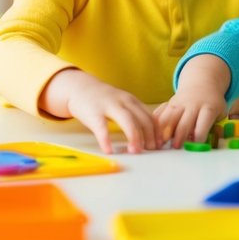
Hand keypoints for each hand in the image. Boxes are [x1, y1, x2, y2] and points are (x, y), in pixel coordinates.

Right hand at [45, 69, 160, 153]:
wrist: (79, 88)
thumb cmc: (103, 100)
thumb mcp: (122, 102)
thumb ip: (134, 114)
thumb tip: (150, 135)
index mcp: (132, 101)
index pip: (150, 116)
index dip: (157, 131)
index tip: (160, 144)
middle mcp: (123, 102)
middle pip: (142, 119)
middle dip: (149, 136)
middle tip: (151, 150)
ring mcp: (109, 106)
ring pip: (127, 121)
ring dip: (134, 137)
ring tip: (135, 151)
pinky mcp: (93, 113)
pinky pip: (102, 127)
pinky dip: (106, 140)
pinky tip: (109, 150)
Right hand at [154, 88, 226, 148]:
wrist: (202, 84)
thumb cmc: (212, 103)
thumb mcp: (220, 113)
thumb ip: (213, 127)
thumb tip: (203, 146)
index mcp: (208, 108)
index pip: (203, 124)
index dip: (199, 136)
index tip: (195, 146)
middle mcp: (192, 105)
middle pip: (184, 122)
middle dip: (180, 136)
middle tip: (176, 147)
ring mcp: (179, 103)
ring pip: (170, 117)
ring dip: (164, 131)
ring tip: (160, 143)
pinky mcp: (169, 103)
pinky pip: (161, 113)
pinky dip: (155, 124)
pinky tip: (152, 133)